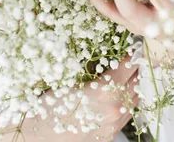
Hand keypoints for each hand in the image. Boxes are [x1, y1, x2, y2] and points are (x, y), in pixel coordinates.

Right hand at [0, 61, 139, 140]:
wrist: (35, 134)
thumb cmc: (46, 104)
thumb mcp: (67, 77)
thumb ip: (91, 65)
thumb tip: (103, 49)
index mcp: (106, 91)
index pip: (131, 65)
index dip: (133, 51)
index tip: (134, 42)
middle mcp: (114, 109)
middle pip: (138, 83)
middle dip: (137, 68)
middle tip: (135, 55)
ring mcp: (113, 125)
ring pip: (135, 101)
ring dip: (133, 86)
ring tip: (128, 73)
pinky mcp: (108, 136)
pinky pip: (126, 116)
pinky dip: (125, 102)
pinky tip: (116, 94)